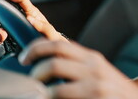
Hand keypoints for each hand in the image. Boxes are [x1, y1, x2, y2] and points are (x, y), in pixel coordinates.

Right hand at [0, 0, 65, 43]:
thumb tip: (29, 19)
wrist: (50, 50)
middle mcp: (22, 16)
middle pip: (7, 10)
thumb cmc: (52, 38)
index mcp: (32, 12)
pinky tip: (1, 42)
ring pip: (2, 23)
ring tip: (1, 37)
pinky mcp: (13, 34)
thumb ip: (43, 26)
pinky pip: (2, 34)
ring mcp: (17, 25)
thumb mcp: (50, 33)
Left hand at [19, 39, 137, 98]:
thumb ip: (76, 61)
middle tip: (32, 80)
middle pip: (54, 62)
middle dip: (36, 71)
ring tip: (43, 94)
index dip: (36, 48)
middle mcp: (93, 69)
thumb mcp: (97, 68)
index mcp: (91, 57)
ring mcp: (94, 87)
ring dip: (43, 92)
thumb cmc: (112, 87)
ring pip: (55, 87)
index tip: (25, 57)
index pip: (58, 44)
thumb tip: (46, 57)